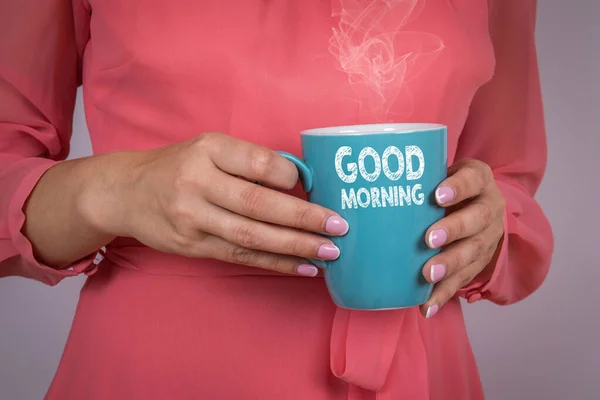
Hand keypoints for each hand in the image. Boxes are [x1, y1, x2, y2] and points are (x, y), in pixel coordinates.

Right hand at [85, 133, 347, 275]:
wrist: (127, 192)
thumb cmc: (178, 165)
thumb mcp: (208, 148)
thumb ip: (247, 161)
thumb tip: (300, 182)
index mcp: (207, 150)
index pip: (256, 162)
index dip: (288, 176)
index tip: (312, 186)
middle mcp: (197, 182)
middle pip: (257, 204)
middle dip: (303, 218)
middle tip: (339, 227)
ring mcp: (192, 218)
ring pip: (251, 236)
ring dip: (295, 246)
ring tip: (329, 252)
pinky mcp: (193, 246)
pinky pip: (240, 256)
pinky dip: (275, 263)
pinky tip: (303, 267)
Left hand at [420, 159, 504, 317]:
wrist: (475, 207)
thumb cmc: (444, 188)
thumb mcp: (438, 175)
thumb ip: (416, 180)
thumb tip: (364, 193)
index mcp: (480, 181)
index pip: (473, 179)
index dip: (458, 188)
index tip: (437, 196)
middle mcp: (490, 208)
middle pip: (478, 218)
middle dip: (453, 230)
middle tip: (429, 240)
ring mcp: (488, 237)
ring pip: (474, 252)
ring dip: (450, 265)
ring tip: (428, 275)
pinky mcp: (480, 263)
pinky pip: (463, 280)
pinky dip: (444, 293)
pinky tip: (427, 306)